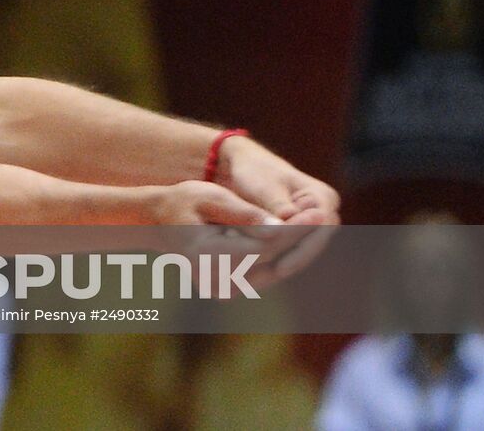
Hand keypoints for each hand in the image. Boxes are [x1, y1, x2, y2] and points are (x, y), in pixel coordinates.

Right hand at [146, 182, 329, 290]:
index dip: (293, 228)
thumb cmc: (181, 202)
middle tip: (325, 213)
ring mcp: (222, 288)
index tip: (317, 210)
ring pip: (272, 269)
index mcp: (207, 256)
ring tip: (318, 222)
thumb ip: (241, 213)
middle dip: (300, 236)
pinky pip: (264, 272)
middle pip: (271, 259)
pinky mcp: (229, 289)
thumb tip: (277, 226)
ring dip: (296, 247)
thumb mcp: (206, 196)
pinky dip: (282, 255)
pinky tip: (299, 235)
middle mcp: (215, 279)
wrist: (158, 223)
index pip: (263, 246)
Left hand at [214, 137, 339, 282]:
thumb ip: (277, 203)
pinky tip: (249, 279)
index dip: (301, 252)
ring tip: (251, 286)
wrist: (238, 165)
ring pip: (298, 254)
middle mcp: (323, 213)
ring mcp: (311, 226)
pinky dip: (269, 264)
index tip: (280, 269)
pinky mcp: (296, 234)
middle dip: (287, 265)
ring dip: (276, 269)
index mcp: (323, 197)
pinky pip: (287, 253)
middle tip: (262, 284)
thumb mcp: (263, 185)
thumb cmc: (251, 170)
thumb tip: (289, 218)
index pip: (321, 231)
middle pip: (311, 247)